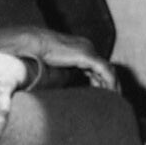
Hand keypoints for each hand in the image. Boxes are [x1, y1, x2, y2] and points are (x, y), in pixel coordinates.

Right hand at [0, 26, 117, 91]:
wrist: (32, 45)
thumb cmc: (38, 57)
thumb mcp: (56, 69)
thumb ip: (66, 77)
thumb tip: (69, 93)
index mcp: (80, 50)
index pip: (97, 66)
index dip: (101, 81)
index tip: (102, 95)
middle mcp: (87, 47)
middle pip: (105, 67)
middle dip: (109, 84)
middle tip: (113, 99)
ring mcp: (88, 49)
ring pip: (107, 69)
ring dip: (112, 84)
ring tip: (113, 99)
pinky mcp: (86, 55)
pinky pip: (103, 69)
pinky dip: (108, 82)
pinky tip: (109, 92)